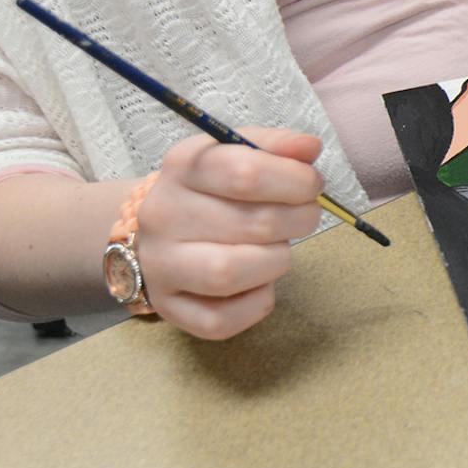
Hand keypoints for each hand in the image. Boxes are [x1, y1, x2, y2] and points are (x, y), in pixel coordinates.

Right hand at [134, 128, 324, 339]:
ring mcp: (160, 265)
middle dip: (297, 220)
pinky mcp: (167, 307)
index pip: (244, 172)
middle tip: (305, 216)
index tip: (312, 185)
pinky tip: (260, 282)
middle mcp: (163, 215)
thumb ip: (276, 146)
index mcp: (182, 167)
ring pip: (229, 273)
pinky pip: (219, 321)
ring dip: (275, 261)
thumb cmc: (210, 190)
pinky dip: (254, 304)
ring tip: (280, 249)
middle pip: (249, 223)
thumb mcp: (236, 152)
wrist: (154, 230)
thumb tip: (309, 147)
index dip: (294, 180)